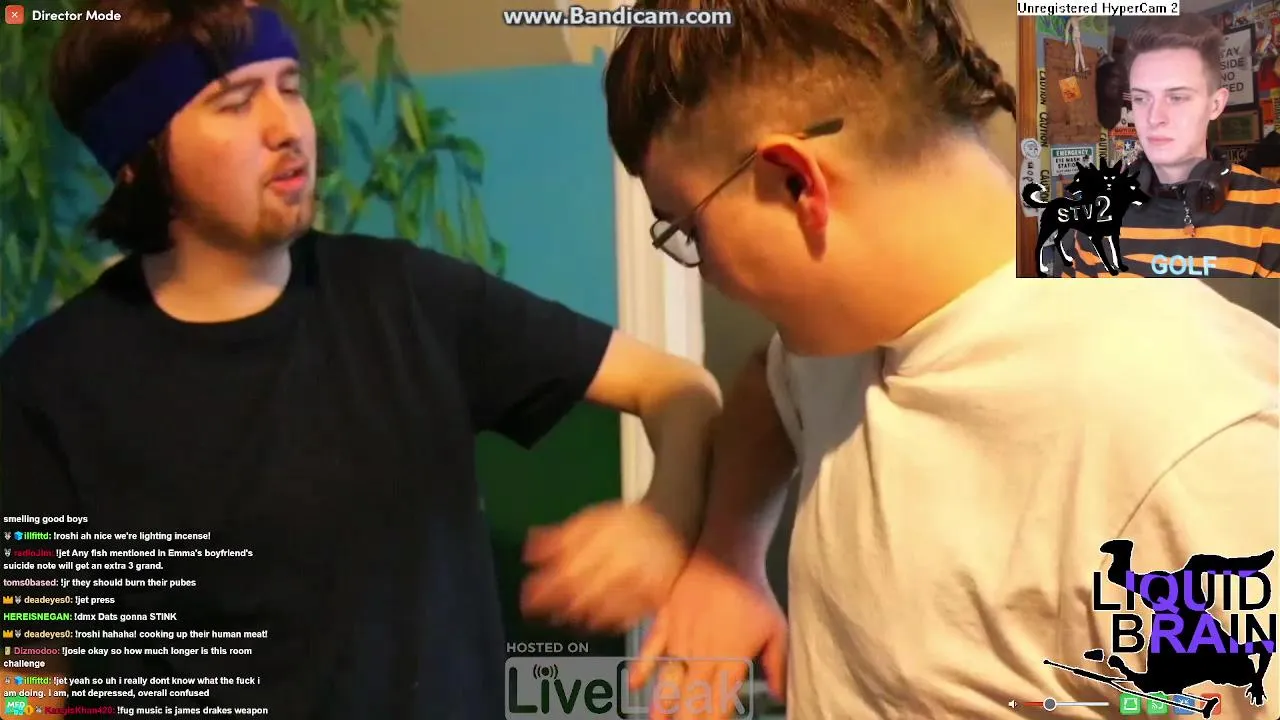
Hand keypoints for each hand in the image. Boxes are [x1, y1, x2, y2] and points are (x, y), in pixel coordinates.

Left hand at [521, 500, 689, 632]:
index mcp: (605, 543)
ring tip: (559, 615)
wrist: (674, 521)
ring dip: (574, 617)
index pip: (568, 573)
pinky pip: (624, 618)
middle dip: (554, 606)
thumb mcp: (591, 519)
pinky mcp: (653, 599)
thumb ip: (561, 538)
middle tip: (535, 611)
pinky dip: (602, 623)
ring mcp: (639, 585)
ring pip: (601, 611)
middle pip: (581, 596)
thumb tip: (529, 554)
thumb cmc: (627, 522)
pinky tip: (588, 621)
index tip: (527, 596)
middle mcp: (622, 566)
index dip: (544, 588)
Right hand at [629, 551, 786, 719]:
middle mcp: (702, 654)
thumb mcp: (776, 630)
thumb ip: (777, 667)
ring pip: (668, 680)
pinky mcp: (666, 619)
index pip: (717, 705)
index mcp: (730, 660)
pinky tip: (634, 685)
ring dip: (660, 705)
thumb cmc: (753, 592)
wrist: (727, 554)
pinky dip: (642, 668)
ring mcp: (680, 637)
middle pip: (689, 699)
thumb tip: (781, 695)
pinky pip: (651, 648)